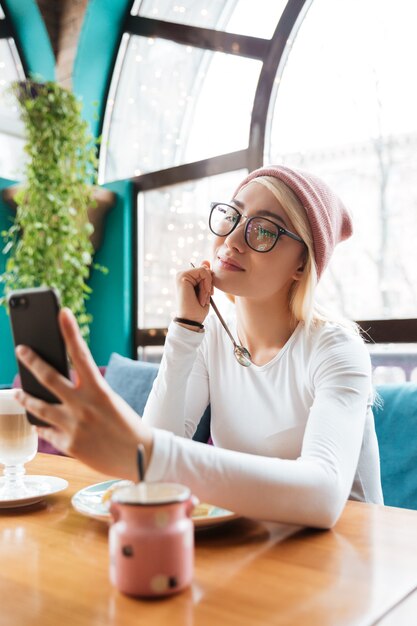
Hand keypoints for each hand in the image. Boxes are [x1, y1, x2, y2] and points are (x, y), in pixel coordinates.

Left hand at [14, 308, 152, 480]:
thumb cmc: (128, 426)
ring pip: (39, 407)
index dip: (70, 331)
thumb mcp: (111, 402)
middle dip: (32, 361)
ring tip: (17, 392)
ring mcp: (74, 426)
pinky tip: (39, 423)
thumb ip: (88, 393)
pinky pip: (47, 431)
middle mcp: (83, 406)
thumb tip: (61, 387)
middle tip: (21, 350)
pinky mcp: (69, 445)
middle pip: (49, 378)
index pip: (81, 354)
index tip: (62, 313)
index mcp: (99, 390)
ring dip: (25, 396)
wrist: (141, 458)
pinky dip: (42, 426)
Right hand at [175, 260, 213, 323]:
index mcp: (187, 278)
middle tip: (204, 298)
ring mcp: (181, 274)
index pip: (205, 270)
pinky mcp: (182, 276)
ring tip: (202, 299)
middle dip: (209, 285)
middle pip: (206, 270)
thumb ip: (205, 275)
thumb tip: (206, 260)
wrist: (191, 321)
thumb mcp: (205, 290)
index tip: (208, 296)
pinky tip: (201, 296)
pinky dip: (206, 285)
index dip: (210, 283)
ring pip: (205, 270)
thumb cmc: (198, 309)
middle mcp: (182, 274)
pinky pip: (203, 272)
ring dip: (208, 286)